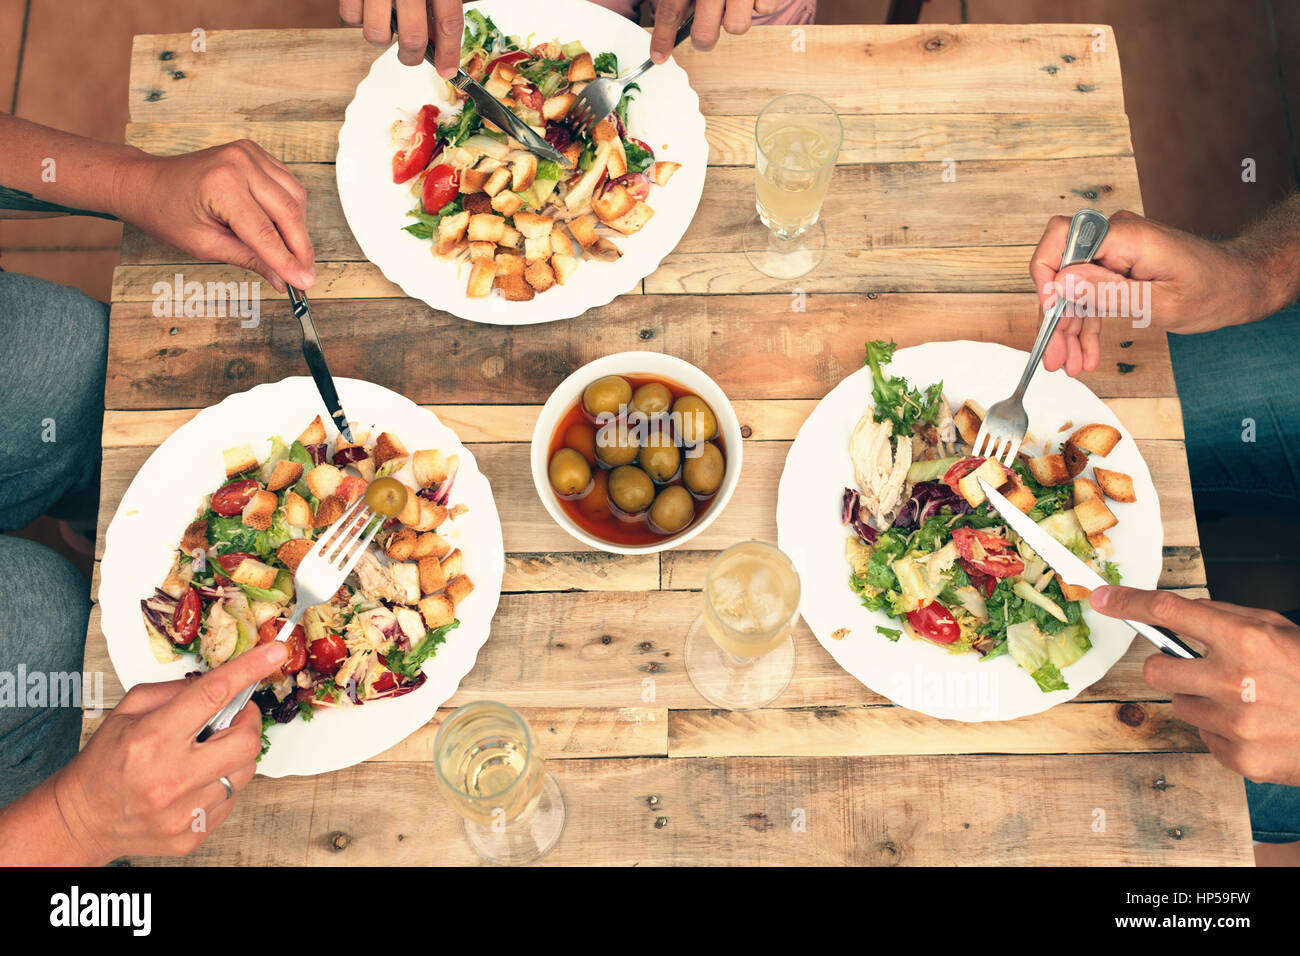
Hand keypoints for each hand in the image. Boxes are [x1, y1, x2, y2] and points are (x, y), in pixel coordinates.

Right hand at [50, 642, 287, 862]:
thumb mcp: (126, 711)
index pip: (213, 696)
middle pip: (245, 741)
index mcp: (152, 739)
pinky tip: (195, 781)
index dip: (249, 670)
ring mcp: (183, 811)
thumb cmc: (104, 762)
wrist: (83, 819)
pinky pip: (230, 800)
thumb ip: (173, 691)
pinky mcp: (191, 835)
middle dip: (247, 722)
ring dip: (234, 754)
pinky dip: (221, 783)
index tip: (275, 653)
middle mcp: (171, 778)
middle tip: (232, 717)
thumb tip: (218, 680)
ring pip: (244, 772)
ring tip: (206, 753)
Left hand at [113, 140, 315, 292]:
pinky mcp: (255, 153)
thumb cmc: (167, 212)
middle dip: (300, 248)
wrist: (148, 183)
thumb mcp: (205, 245)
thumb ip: (248, 259)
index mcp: (221, 185)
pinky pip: (288, 184)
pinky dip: (291, 208)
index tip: (304, 283)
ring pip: (295, 197)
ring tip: (291, 254)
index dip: (288, 261)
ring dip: (298, 229)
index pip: (266, 232)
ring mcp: (249, 154)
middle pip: (288, 212)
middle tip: (305, 275)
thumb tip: (281, 278)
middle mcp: (239, 163)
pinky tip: (284, 228)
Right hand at [341, 0, 462, 75]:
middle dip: (413, 56)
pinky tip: (368, 9)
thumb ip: (436, 8)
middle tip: (412, 53)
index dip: (449, 53)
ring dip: (383, 38)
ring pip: (377, 35)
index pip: (449, 23)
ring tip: (386, 23)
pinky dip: (358, 19)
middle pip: (413, 39)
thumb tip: (438, 43)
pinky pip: (350, 18)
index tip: (447, 71)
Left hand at [651, 1, 779, 62]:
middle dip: (703, 38)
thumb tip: (674, 17)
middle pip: (705, 33)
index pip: (671, 10)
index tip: (659, 55)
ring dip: (733, 18)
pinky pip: (764, 9)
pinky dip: (758, 3)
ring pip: (736, 26)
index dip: (663, 36)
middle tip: (704, 31)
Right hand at [1028, 209, 1269, 376]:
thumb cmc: (1213, 290)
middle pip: (1062, 272)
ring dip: (1068, 329)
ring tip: (1069, 364)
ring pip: (1073, 290)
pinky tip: (1086, 353)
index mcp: (1126, 237)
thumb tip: (1059, 283)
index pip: (1061, 238)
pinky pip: (1091, 294)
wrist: (1240, 285)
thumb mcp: (1158, 302)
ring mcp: (1116, 252)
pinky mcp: (1119, 267)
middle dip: (1055, 318)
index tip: (1049, 310)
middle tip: (1054, 357)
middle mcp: (1115, 239)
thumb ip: (1106, 291)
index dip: (1045, 273)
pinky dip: (1086, 324)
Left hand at [1091, 586, 1299, 785]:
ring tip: (1244, 700)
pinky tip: (1255, 726)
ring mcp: (1234, 722)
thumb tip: (1178, 614)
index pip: (1167, 611)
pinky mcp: (1237, 757)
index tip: (1103, 599)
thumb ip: (1227, 620)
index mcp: (1244, 638)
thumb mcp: (1277, 630)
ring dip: (1202, 701)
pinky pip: (1203, 737)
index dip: (1127, 603)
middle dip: (1168, 667)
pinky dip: (1222, 732)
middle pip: (1154, 669)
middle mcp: (1233, 679)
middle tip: (1197, 669)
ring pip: (1179, 705)